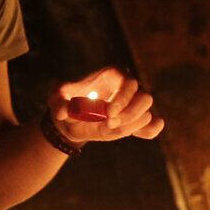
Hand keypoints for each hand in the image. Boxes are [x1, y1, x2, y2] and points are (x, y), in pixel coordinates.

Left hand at [49, 67, 164, 146]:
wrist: (73, 118)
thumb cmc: (67, 102)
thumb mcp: (56, 99)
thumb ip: (58, 103)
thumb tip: (65, 112)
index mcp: (112, 75)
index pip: (128, 82)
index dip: (123, 98)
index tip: (109, 114)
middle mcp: (129, 87)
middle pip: (145, 97)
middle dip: (130, 114)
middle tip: (109, 124)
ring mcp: (134, 103)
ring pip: (147, 113)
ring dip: (131, 125)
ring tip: (108, 129)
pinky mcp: (137, 119)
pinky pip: (153, 125)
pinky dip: (149, 131)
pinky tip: (137, 133)